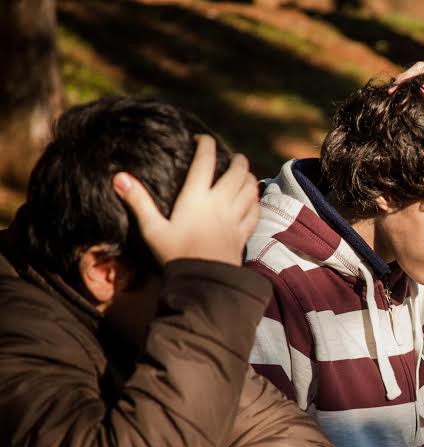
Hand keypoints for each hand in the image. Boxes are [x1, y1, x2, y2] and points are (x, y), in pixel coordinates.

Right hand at [112, 135, 258, 266]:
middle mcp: (219, 203)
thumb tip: (119, 177)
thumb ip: (138, 202)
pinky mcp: (243, 234)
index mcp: (196, 198)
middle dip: (237, 160)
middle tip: (233, 156)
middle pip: (237, 172)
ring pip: (250, 189)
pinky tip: (253, 200)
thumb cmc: (175, 255)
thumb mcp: (152, 229)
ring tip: (245, 173)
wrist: (203, 282)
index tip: (202, 139)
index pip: (205, 161)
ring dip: (249, 177)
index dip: (206, 144)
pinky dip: (256, 201)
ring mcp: (235, 218)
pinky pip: (255, 211)